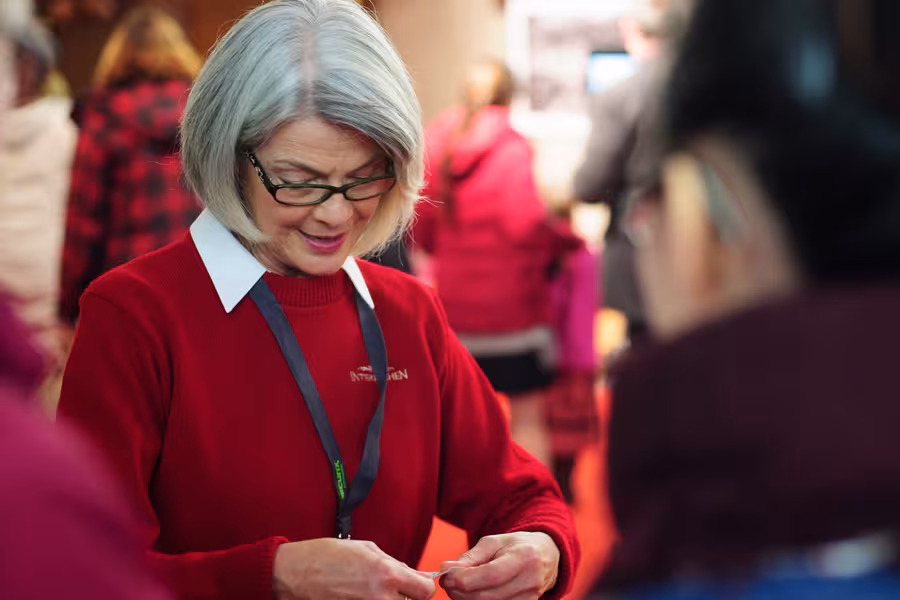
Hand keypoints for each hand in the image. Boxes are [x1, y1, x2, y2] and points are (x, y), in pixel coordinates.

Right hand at [274, 538, 435, 599]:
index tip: (415, 584)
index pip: (425, 591)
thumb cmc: (325, 556)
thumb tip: (412, 574)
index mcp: (386, 574)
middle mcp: (380, 597)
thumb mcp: (365, 548)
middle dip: (406, 596)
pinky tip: (360, 596)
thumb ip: (393, 563)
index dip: (421, 586)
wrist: (294, 574)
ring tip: (372, 591)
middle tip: (393, 589)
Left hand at [439, 532, 559, 598]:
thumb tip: (446, 569)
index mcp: (524, 557)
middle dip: (460, 591)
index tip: (447, 575)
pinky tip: (471, 593)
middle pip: (487, 596)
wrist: (544, 557)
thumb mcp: (493, 542)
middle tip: (447, 581)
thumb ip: (470, 557)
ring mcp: (529, 599)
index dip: (465, 579)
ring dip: (466, 599)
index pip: (491, 575)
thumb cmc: (515, 547)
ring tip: (459, 586)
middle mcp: (530, 581)